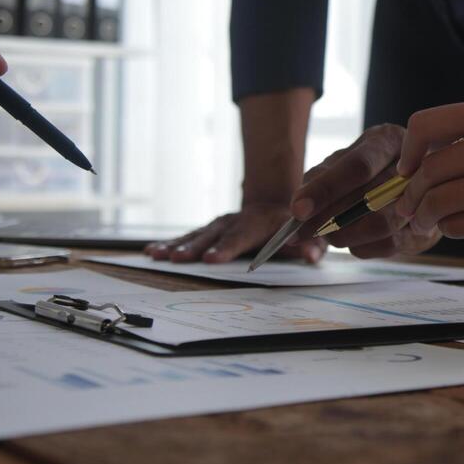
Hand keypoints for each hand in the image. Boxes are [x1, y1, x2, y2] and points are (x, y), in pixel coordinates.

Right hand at [144, 202, 325, 263]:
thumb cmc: (295, 226)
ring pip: (196, 235)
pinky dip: (170, 243)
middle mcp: (235, 221)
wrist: (277, 204)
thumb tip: (312, 255)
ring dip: (177, 246)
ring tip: (158, 255)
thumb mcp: (309, 233)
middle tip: (178, 259)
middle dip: (194, 248)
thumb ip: (311, 245)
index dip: (227, 248)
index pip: (242, 237)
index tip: (212, 259)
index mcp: (259, 223)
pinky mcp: (209, 229)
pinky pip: (188, 236)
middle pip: (213, 236)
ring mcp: (220, 224)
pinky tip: (152, 251)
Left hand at [288, 123, 441, 258]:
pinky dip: (362, 246)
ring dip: (345, 235)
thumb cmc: (368, 168)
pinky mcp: (427, 227)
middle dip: (328, 220)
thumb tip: (297, 210)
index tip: (298, 210)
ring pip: (381, 224)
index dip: (325, 190)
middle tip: (302, 232)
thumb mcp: (343, 161)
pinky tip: (353, 239)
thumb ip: (320, 179)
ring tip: (328, 235)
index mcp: (387, 140)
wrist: (414, 180)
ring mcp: (425, 198)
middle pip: (369, 199)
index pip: (357, 167)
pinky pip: (389, 244)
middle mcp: (412, 164)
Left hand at [393, 95, 463, 242]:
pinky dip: (451, 229)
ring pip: (437, 203)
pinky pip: (461, 226)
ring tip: (424, 222)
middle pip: (426, 172)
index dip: (407, 151)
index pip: (424, 126)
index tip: (407, 168)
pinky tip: (460, 227)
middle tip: (409, 208)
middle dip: (411, 195)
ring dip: (424, 216)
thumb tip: (429, 161)